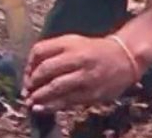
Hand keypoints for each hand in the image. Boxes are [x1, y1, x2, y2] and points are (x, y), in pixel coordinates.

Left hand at [23, 34, 143, 113]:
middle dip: (31, 82)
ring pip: (55, 87)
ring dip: (39, 96)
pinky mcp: (92, 92)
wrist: (125, 57)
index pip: (40, 50)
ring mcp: (85, 75)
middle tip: (26, 91)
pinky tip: (42, 109)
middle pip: (45, 69)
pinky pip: (67, 100)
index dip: (29, 64)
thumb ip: (54, 53)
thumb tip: (31, 71)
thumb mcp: (74, 43)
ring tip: (30, 102)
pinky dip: (52, 106)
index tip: (26, 75)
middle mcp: (77, 57)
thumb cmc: (94, 51)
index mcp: (69, 42)